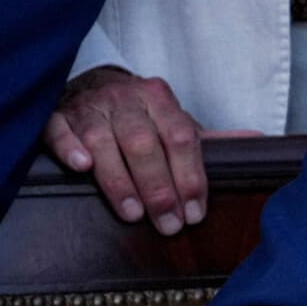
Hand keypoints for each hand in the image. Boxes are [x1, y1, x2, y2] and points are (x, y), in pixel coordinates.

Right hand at [43, 67, 208, 234]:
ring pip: (102, 140)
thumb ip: (198, 140)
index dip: (189, 176)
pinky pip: (59, 129)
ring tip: (133, 213)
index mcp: (158, 98)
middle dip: (157, 187)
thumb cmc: (139, 113)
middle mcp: (124, 99)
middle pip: (142, 142)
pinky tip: (82, 167)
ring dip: (119, 180)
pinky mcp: (56, 115)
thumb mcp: (170, 119)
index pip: (180, 137)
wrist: (91, 83)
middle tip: (167, 222)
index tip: (194, 212)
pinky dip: (69, 148)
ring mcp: (89, 106)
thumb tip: (250, 142)